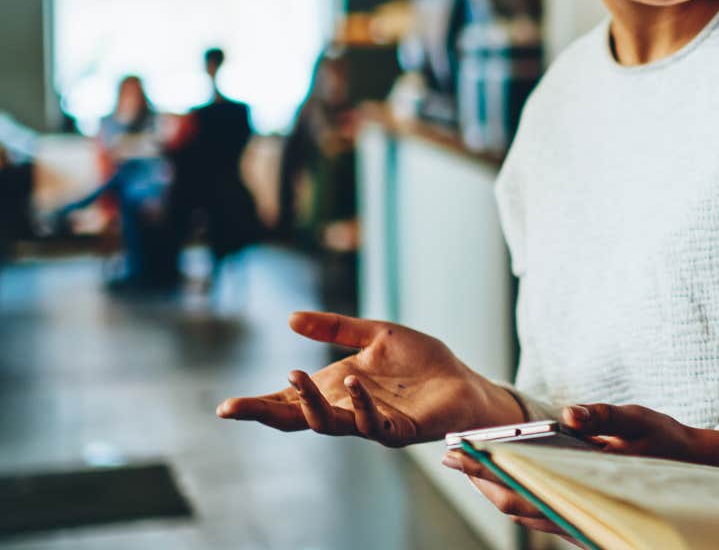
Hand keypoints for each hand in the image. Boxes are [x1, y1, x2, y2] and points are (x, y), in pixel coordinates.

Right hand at [215, 311, 524, 445]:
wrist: (464, 382)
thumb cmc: (422, 363)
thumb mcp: (376, 335)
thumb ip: (336, 328)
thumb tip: (290, 318)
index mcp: (336, 388)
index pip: (289, 401)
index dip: (258, 405)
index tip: (224, 408)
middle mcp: (346, 409)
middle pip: (297, 419)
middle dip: (265, 413)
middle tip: (235, 408)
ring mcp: (370, 423)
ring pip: (328, 424)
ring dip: (311, 402)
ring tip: (298, 374)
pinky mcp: (398, 430)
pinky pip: (371, 424)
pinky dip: (359, 404)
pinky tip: (352, 382)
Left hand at [438, 402, 718, 536]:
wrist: (701, 473)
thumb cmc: (668, 443)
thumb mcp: (640, 420)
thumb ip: (603, 416)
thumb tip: (568, 413)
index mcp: (587, 485)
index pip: (524, 484)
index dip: (486, 470)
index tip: (459, 452)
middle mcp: (579, 509)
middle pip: (515, 501)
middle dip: (479, 479)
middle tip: (449, 455)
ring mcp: (579, 517)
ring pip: (524, 510)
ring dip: (493, 488)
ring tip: (467, 463)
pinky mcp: (582, 516)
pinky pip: (540, 510)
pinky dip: (517, 492)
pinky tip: (504, 473)